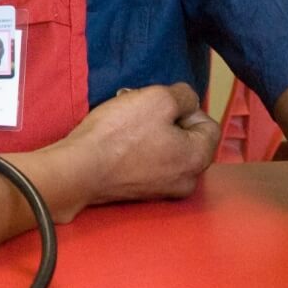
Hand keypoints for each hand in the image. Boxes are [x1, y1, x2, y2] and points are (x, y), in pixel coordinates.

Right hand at [51, 84, 219, 219]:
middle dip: (164, 119)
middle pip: (186, 138)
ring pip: (164, 149)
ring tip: (123, 121)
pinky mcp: (137, 192)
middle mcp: (186, 180)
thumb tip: (187, 100)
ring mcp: (161, 190)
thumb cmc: (118, 135)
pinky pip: (147, 163)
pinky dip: (135, 149)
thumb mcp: (157, 98)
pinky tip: (116, 139)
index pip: (208, 124)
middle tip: (138, 109)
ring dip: (148, 131)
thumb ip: (183, 95)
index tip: (157, 105)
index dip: (184, 107)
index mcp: (198, 159)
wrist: (78, 169)